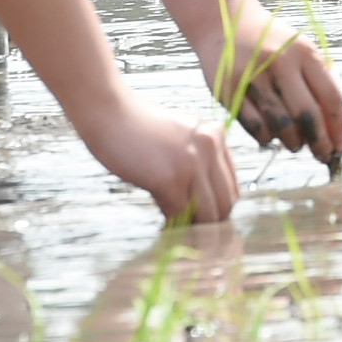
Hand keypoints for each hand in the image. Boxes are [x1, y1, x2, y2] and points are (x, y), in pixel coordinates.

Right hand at [89, 91, 239, 225]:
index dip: (219, 209)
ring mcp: (191, 163)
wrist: (108, 112)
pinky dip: (172, 224)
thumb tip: (204, 202)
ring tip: (177, 227)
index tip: (203, 219)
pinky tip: (162, 221)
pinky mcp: (169, 179)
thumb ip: (199, 160)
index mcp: (217, 136)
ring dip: (192, 227)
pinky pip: (180, 215)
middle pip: (226, 204)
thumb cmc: (138, 126)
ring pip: (208, 215)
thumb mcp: (182, 136)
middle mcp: (210, 148)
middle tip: (191, 229)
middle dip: (209, 223)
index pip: (232, 187)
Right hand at [206, 17, 341, 166]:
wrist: (226, 21)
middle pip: (307, 114)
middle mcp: (280, 62)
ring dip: (292, 142)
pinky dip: (266, 137)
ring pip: (280, 124)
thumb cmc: (271, 42)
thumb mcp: (300, 50)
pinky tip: (270, 137)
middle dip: (319, 142)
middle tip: (322, 156)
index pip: (331, 97)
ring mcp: (253, 75)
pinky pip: (254, 125)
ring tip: (295, 144)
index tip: (340, 148)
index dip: (339, 128)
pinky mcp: (229, 88)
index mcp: (304, 52)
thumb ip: (317, 82)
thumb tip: (333, 128)